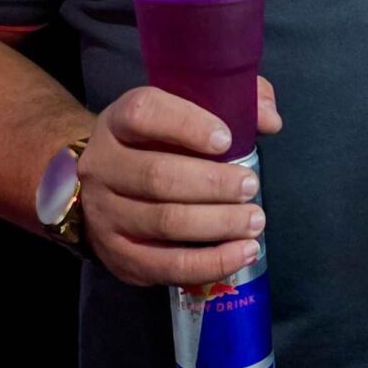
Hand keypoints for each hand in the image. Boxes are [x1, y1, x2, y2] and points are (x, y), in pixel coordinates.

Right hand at [78, 77, 281, 285]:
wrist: (97, 188)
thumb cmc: (156, 144)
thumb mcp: (183, 111)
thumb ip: (231, 102)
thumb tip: (270, 119)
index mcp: (117, 122)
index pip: (143, 115)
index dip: (187, 124)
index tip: (226, 139)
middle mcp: (102, 166)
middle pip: (157, 176)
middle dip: (212, 184)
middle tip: (250, 186)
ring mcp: (104, 215)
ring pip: (163, 222)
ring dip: (218, 224)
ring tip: (254, 221)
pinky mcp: (118, 256)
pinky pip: (166, 266)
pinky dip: (210, 263)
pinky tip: (242, 253)